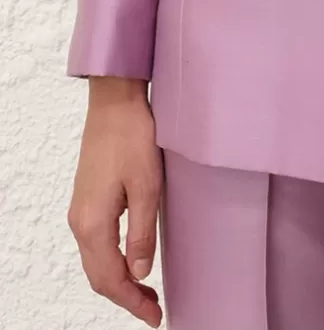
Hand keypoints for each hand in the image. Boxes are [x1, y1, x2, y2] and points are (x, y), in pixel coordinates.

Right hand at [67, 77, 163, 326]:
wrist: (114, 103)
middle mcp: (80, 222)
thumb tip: (140, 273)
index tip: (155, 318)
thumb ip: (143, 233)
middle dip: (126, 297)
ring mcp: (81, 210)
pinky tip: (131, 259)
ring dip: (119, 281)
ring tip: (147, 291)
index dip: (132, 303)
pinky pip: (96, 243)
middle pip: (99, 276)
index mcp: (93, 223)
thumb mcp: (148, 187)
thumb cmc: (133, 138)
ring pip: (96, 261)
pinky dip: (112, 261)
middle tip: (154, 310)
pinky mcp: (88, 199)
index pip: (111, 279)